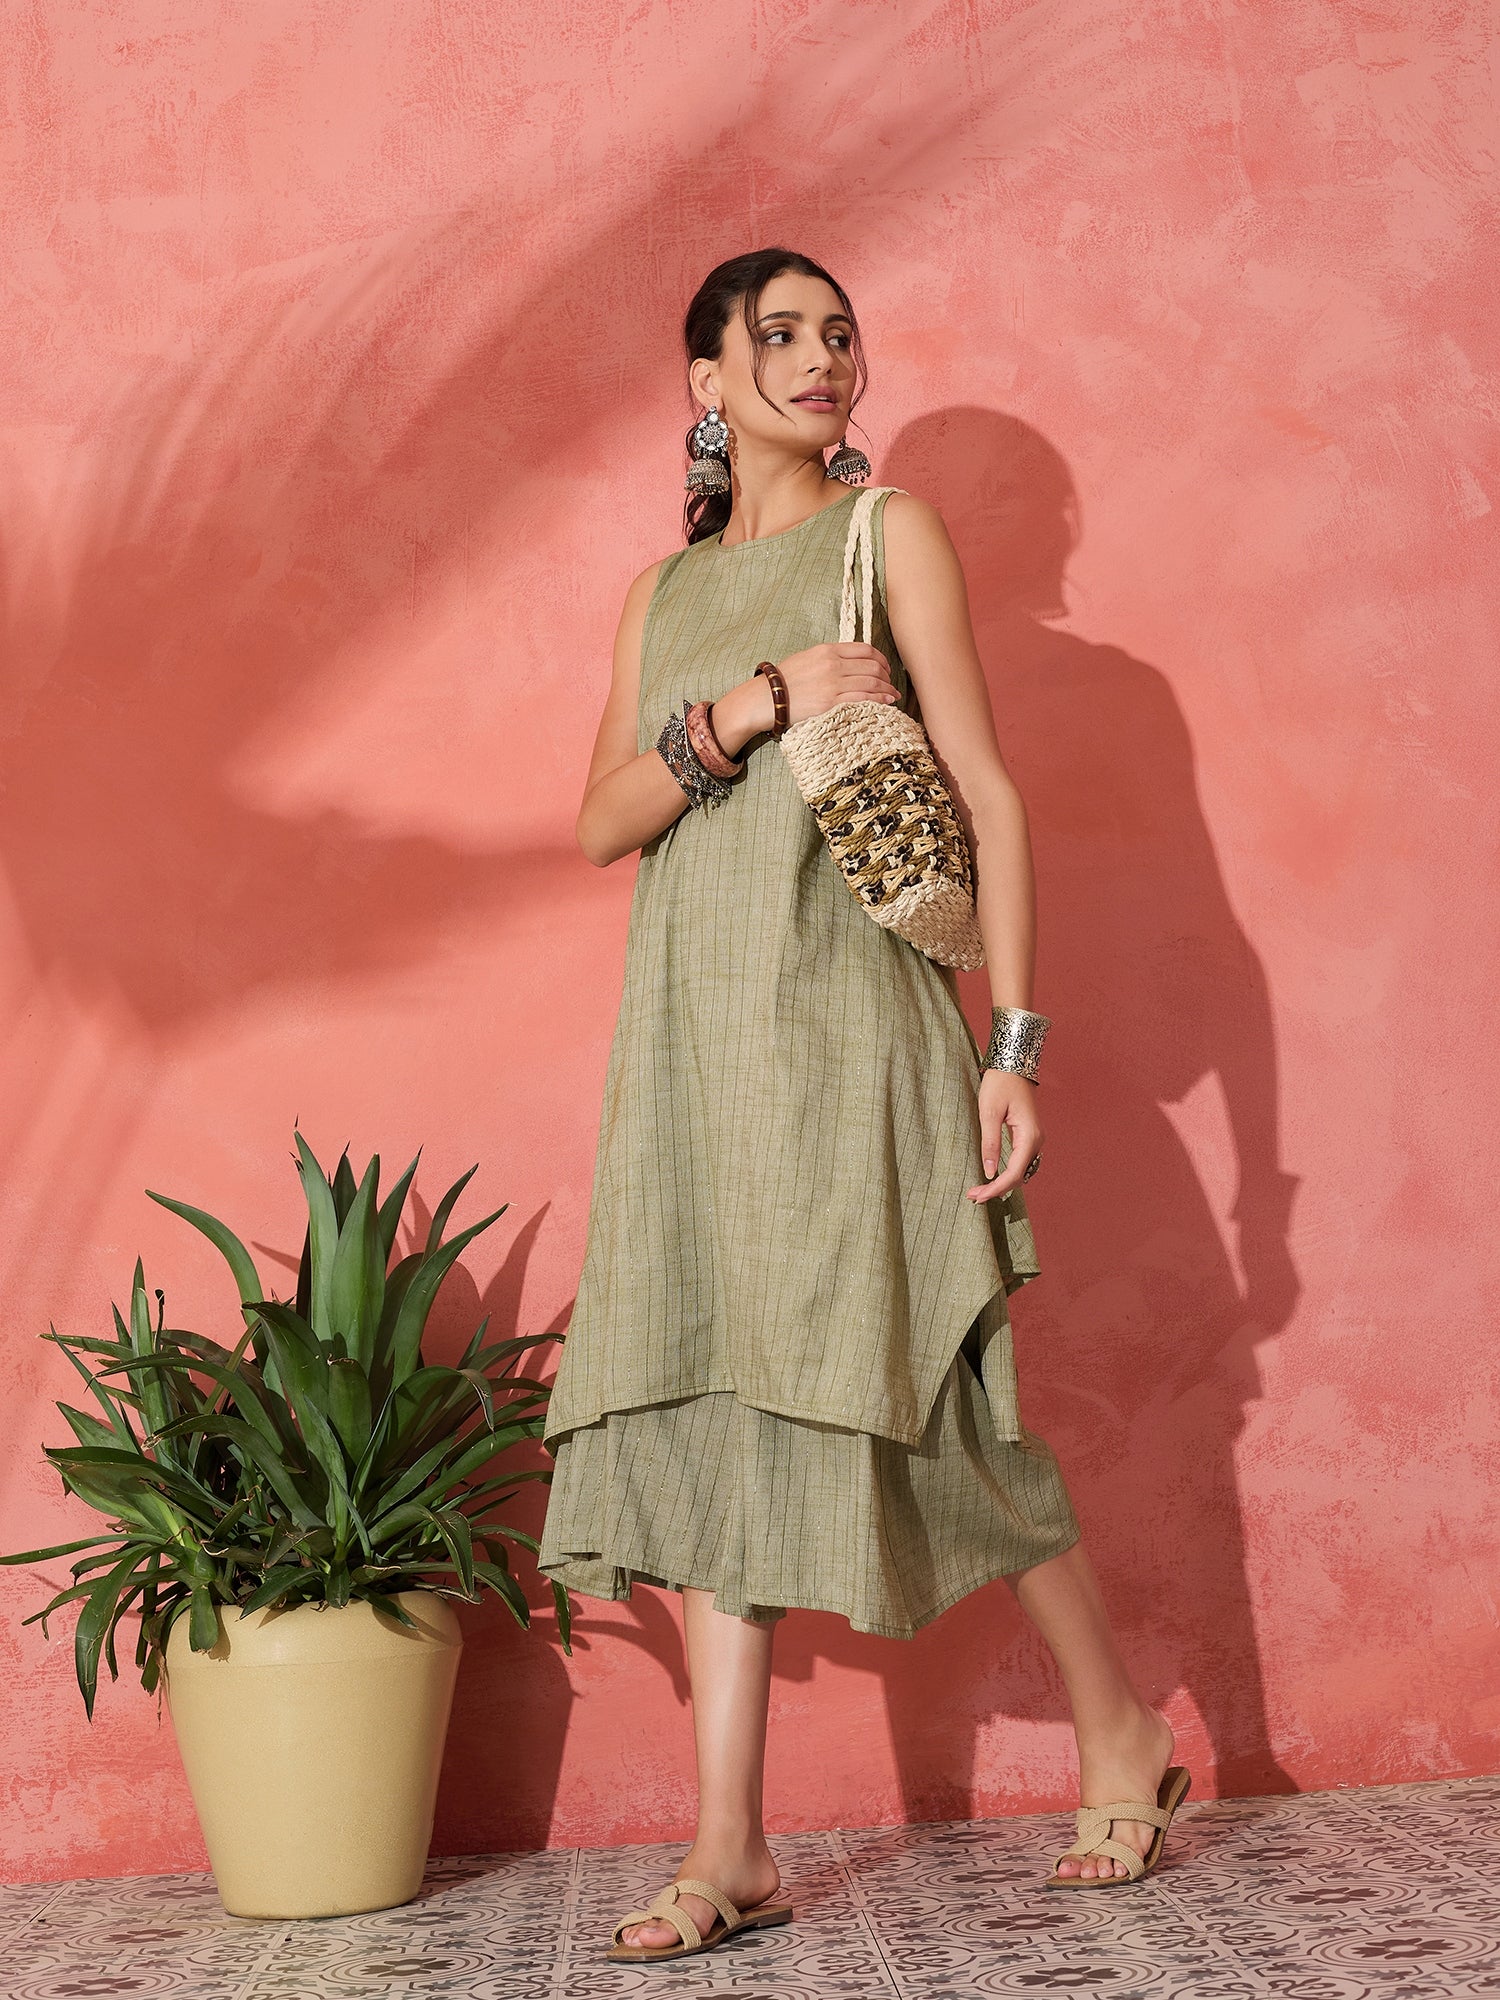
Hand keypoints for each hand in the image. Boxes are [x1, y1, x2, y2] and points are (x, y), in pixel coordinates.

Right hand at [773, 642, 900, 724]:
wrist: (766, 698)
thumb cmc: (784, 680)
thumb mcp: (808, 657)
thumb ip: (829, 657)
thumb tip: (851, 663)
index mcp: (828, 650)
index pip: (865, 650)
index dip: (881, 659)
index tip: (885, 668)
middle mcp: (833, 664)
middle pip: (873, 667)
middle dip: (887, 676)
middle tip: (890, 684)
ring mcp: (833, 684)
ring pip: (872, 683)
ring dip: (887, 689)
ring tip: (892, 695)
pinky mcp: (831, 703)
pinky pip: (863, 699)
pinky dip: (880, 700)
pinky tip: (887, 702)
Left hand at [966, 1069, 1041, 1202]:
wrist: (1013, 1065)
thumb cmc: (1000, 1084)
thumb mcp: (989, 1112)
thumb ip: (990, 1143)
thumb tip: (989, 1172)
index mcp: (1029, 1136)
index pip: (1013, 1173)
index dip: (995, 1188)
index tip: (976, 1196)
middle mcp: (1036, 1141)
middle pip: (1018, 1176)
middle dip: (997, 1189)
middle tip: (973, 1196)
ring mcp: (1034, 1138)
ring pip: (1020, 1171)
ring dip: (1002, 1183)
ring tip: (980, 1190)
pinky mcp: (1028, 1136)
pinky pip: (1020, 1161)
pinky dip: (1007, 1173)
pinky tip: (992, 1177)